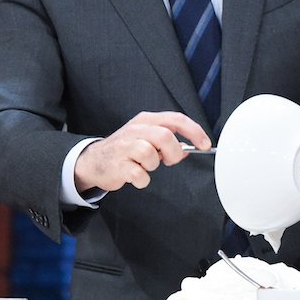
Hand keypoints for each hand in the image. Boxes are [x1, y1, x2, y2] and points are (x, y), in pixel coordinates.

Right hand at [73, 111, 209, 192]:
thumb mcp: (146, 138)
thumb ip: (167, 141)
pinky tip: (136, 176)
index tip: (205, 144)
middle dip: (173, 152)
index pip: (176, 119)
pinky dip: (142, 180)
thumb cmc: (124, 149)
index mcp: (146, 120)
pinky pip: (140, 175)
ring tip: (145, 166)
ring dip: (153, 165)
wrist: (94, 161)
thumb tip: (189, 148)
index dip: (194, 131)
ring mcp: (124, 146)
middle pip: (165, 136)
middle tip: (169, 161)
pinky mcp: (118, 164)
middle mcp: (135, 129)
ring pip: (151, 154)